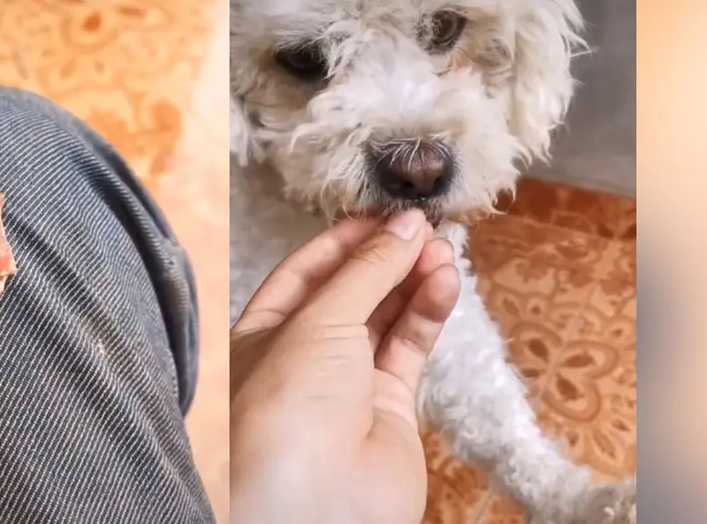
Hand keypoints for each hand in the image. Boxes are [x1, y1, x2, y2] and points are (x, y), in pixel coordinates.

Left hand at [230, 209, 460, 523]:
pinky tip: (444, 282)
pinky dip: (428, 312)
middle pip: (351, 290)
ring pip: (386, 316)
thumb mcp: (319, 321)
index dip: (346, 239)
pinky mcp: (388, 406)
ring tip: (442, 248)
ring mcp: (346, 382)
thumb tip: (406, 226)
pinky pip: (410, 347)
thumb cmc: (285, 408)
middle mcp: (302, 354)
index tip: (385, 212)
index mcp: (262, 332)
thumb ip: (366, 271)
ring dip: (414, 280)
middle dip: (387, 256)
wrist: (313, 506)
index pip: (306, 270)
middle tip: (424, 225)